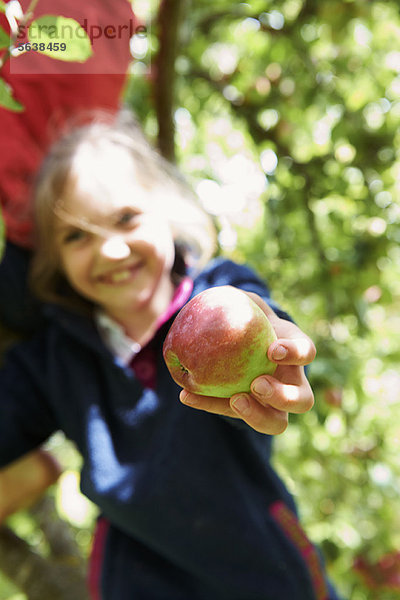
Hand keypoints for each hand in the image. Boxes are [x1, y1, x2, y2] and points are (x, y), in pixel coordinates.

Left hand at [179, 292, 315, 434]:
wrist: (237, 337)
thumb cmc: (246, 316)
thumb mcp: (245, 303)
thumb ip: (238, 298)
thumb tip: (222, 294)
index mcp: (296, 350)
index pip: (307, 352)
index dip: (294, 354)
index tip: (272, 350)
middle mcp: (292, 382)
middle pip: (302, 400)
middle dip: (283, 397)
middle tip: (257, 384)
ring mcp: (273, 403)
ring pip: (277, 422)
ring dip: (256, 415)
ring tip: (234, 399)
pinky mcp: (248, 411)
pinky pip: (233, 414)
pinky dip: (210, 405)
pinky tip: (186, 395)